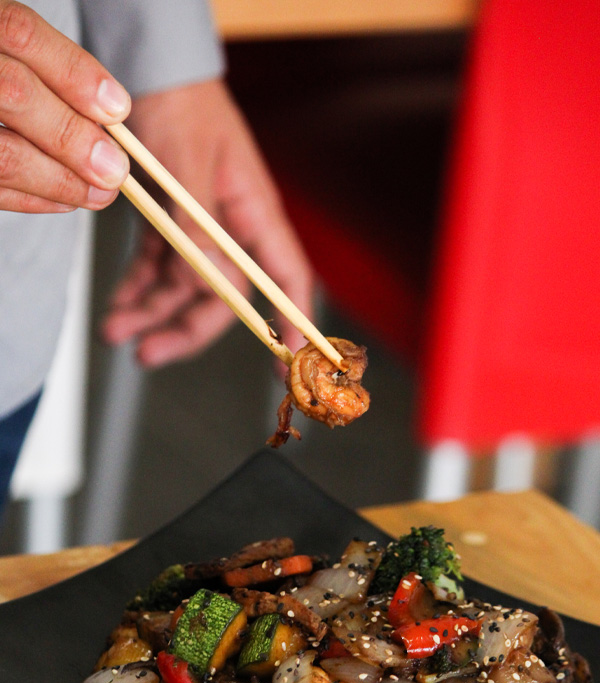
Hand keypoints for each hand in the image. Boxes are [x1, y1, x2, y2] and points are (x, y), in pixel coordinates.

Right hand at [0, 0, 129, 212]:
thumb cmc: (3, 80)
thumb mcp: (21, 61)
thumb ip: (57, 80)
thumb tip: (112, 123)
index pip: (21, 33)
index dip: (74, 73)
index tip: (119, 110)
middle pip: (14, 93)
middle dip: (73, 136)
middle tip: (115, 169)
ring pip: (5, 154)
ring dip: (62, 180)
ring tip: (101, 193)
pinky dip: (35, 199)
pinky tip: (67, 201)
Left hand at [101, 79, 314, 367]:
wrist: (152, 77)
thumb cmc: (183, 108)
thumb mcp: (188, 165)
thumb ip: (196, 226)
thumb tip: (205, 283)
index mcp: (254, 214)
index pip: (286, 276)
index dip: (294, 320)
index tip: (290, 358)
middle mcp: (232, 230)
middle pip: (223, 296)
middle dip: (187, 328)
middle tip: (150, 353)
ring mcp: (200, 231)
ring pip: (184, 288)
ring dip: (151, 313)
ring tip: (115, 331)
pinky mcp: (171, 226)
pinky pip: (157, 268)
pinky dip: (137, 288)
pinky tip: (120, 304)